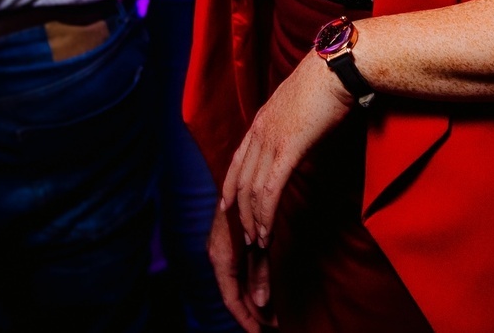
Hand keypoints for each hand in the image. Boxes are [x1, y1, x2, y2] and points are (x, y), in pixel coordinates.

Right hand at [208, 202, 274, 329]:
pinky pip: (240, 272)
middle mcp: (218, 256)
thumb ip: (260, 272)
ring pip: (238, 284)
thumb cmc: (251, 207)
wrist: (243, 175)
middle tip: (275, 327)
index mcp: (221, 258)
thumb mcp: (260, 243)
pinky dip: (253, 285)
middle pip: (235, 295)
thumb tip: (261, 303)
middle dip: (254, 314)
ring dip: (255, 301)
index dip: (247, 319)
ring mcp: (224, 250)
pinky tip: (266, 294)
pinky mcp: (232, 244)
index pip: (231, 300)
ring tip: (275, 317)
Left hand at [218, 49, 352, 253]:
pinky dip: (266, 214)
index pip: (237, 161)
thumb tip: (298, 138)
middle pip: (240, 180)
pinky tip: (268, 230)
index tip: (229, 207)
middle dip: (241, 213)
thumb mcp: (300, 106)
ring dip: (254, 220)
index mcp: (261, 121)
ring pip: (252, 190)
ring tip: (257, 242)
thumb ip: (292, 125)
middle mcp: (259, 132)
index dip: (230, 187)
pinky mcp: (287, 149)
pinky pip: (270, 190)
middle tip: (245, 236)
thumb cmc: (327, 84)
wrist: (335, 68)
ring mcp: (271, 140)